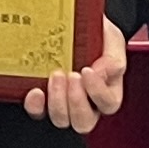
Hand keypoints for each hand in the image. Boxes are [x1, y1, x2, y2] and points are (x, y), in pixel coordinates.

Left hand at [28, 12, 127, 134]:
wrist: (76, 25)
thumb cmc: (96, 36)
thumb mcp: (111, 39)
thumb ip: (112, 56)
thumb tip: (104, 71)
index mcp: (107, 92)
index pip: (108, 103)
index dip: (98, 91)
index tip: (88, 70)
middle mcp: (86, 104)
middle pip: (84, 121)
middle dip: (77, 100)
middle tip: (72, 75)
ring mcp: (63, 105)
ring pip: (62, 120)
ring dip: (58, 101)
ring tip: (55, 76)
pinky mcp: (42, 102)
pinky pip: (37, 113)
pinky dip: (35, 105)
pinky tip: (36, 91)